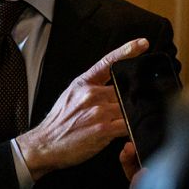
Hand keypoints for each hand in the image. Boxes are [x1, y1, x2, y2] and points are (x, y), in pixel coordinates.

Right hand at [17, 38, 148, 180]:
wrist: (45, 144)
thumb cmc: (59, 123)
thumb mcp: (71, 95)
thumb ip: (92, 88)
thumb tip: (113, 88)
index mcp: (84, 83)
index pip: (108, 62)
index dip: (127, 50)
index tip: (143, 43)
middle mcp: (91, 94)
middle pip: (125, 89)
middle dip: (135, 97)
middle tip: (142, 103)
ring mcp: (98, 111)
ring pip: (129, 107)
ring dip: (135, 115)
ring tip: (135, 121)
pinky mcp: (103, 128)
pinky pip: (128, 125)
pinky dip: (133, 128)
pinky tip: (133, 132)